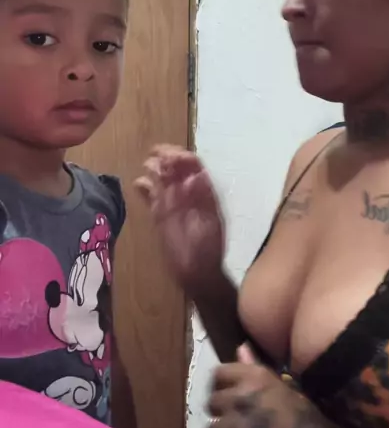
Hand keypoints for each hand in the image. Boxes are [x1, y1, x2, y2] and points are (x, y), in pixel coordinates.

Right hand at [135, 146, 224, 295]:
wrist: (198, 274)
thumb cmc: (208, 249)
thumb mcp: (209, 221)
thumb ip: (202, 199)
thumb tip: (197, 175)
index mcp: (204, 194)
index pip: (194, 167)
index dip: (184, 157)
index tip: (171, 154)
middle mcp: (188, 195)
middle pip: (177, 170)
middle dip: (167, 158)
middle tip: (155, 153)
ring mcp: (173, 205)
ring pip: (162, 180)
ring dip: (155, 170)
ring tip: (148, 165)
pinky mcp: (160, 216)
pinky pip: (151, 198)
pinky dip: (144, 189)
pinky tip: (138, 183)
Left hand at [205, 346, 334, 427]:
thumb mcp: (288, 390)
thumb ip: (257, 369)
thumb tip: (240, 347)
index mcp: (255, 378)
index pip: (219, 374)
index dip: (223, 386)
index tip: (232, 398)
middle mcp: (239, 398)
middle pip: (212, 403)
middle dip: (223, 415)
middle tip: (239, 426)